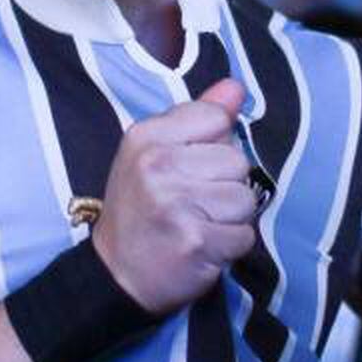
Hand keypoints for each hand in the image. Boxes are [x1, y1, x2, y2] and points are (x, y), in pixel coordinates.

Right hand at [91, 79, 258, 314]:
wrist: (115, 274)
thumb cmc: (141, 208)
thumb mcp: (155, 152)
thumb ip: (198, 117)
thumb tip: (236, 87)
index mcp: (147, 136)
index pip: (217, 118)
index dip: (214, 146)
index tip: (189, 167)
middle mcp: (158, 165)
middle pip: (238, 161)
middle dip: (225, 186)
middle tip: (192, 203)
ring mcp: (176, 204)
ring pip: (246, 199)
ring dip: (229, 218)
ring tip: (197, 224)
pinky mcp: (196, 240)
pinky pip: (245, 235)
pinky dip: (230, 246)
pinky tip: (202, 246)